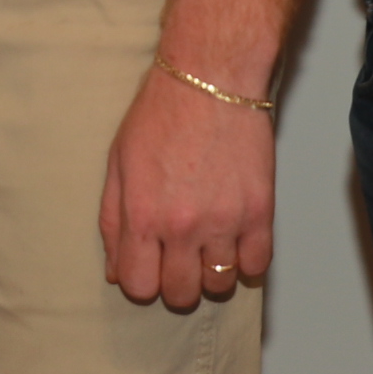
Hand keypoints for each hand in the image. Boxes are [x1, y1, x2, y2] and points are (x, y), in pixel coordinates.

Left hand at [99, 63, 274, 311]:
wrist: (210, 79)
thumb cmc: (160, 114)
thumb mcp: (118, 164)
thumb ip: (113, 222)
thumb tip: (116, 271)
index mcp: (142, 216)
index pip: (139, 287)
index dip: (142, 282)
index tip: (149, 266)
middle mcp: (182, 227)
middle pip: (181, 295)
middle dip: (176, 282)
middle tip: (179, 257)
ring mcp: (224, 222)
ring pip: (220, 285)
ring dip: (212, 272)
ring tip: (208, 245)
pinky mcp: (260, 212)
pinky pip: (258, 265)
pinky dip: (247, 260)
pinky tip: (236, 239)